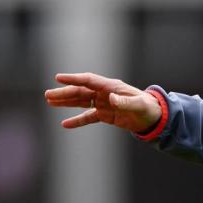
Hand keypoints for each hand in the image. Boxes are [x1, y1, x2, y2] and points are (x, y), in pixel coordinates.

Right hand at [44, 72, 161, 132]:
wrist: (154, 116)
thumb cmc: (148, 107)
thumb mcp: (138, 105)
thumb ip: (124, 102)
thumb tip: (111, 98)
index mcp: (111, 86)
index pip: (89, 80)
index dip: (74, 79)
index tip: (58, 78)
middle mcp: (105, 93)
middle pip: (80, 91)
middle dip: (64, 93)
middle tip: (48, 95)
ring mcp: (103, 103)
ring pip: (81, 102)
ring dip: (66, 102)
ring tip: (50, 102)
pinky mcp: (105, 115)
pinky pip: (88, 117)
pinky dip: (77, 120)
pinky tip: (65, 124)